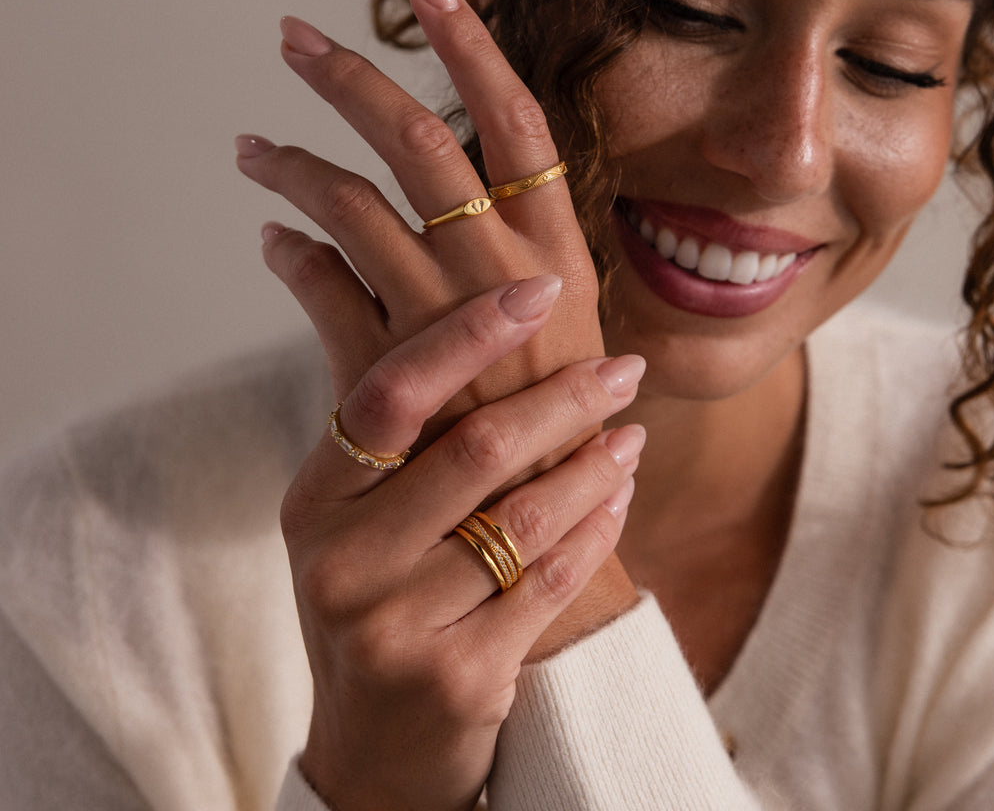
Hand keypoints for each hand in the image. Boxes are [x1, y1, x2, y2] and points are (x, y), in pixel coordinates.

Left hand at [236, 0, 603, 455]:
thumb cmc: (562, 409)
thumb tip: (466, 170)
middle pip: (418, 140)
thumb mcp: (564, 314)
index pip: (514, 115)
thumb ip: (522, 242)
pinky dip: (291, 256)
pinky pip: (325, 291)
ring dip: (295, 167)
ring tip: (251, 149)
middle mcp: (505, 268)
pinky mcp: (398, 373)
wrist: (552, 515)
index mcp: (557, 243)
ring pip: (355, 206)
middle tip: (291, 39)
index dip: (472, 38)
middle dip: (350, 79)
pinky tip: (271, 241)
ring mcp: (446, 320)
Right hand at [282, 279, 643, 810]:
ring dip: (593, 464)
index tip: (538, 291)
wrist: (373, 749)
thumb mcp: (352, 521)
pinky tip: (619, 495)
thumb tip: (446, 314)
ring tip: (631, 431)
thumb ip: (394, 436)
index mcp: (316, 500)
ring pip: (526, 518)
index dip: (469, 334)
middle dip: (565, 399)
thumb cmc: (375, 605)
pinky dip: (597, 529)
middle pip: (476, 449)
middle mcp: (343, 560)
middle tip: (623, 368)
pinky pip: (551, 581)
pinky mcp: (458, 678)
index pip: (393, 392)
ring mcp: (395, 626)